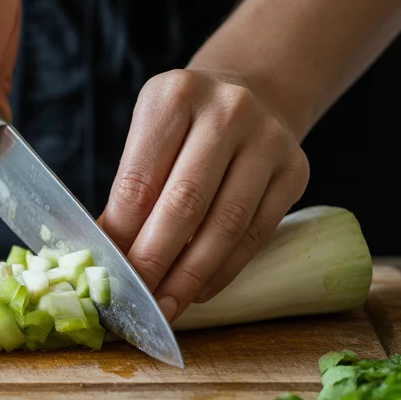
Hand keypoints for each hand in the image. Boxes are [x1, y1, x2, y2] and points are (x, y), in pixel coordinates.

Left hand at [100, 69, 308, 320]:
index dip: (123, 236)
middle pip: (185, 203)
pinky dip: (224, 269)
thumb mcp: (150, 138)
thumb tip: (105, 258)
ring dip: (191, 275)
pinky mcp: (295, 170)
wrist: (254, 94)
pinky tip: (200, 290)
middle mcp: (227, 110)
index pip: (140, 180)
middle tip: (137, 300)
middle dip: (156, 261)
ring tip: (167, 305)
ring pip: (226, 224)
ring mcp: (268, 139)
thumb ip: (129, 193)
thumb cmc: (187, 127)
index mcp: (175, 96)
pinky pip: (256, 233)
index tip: (110, 275)